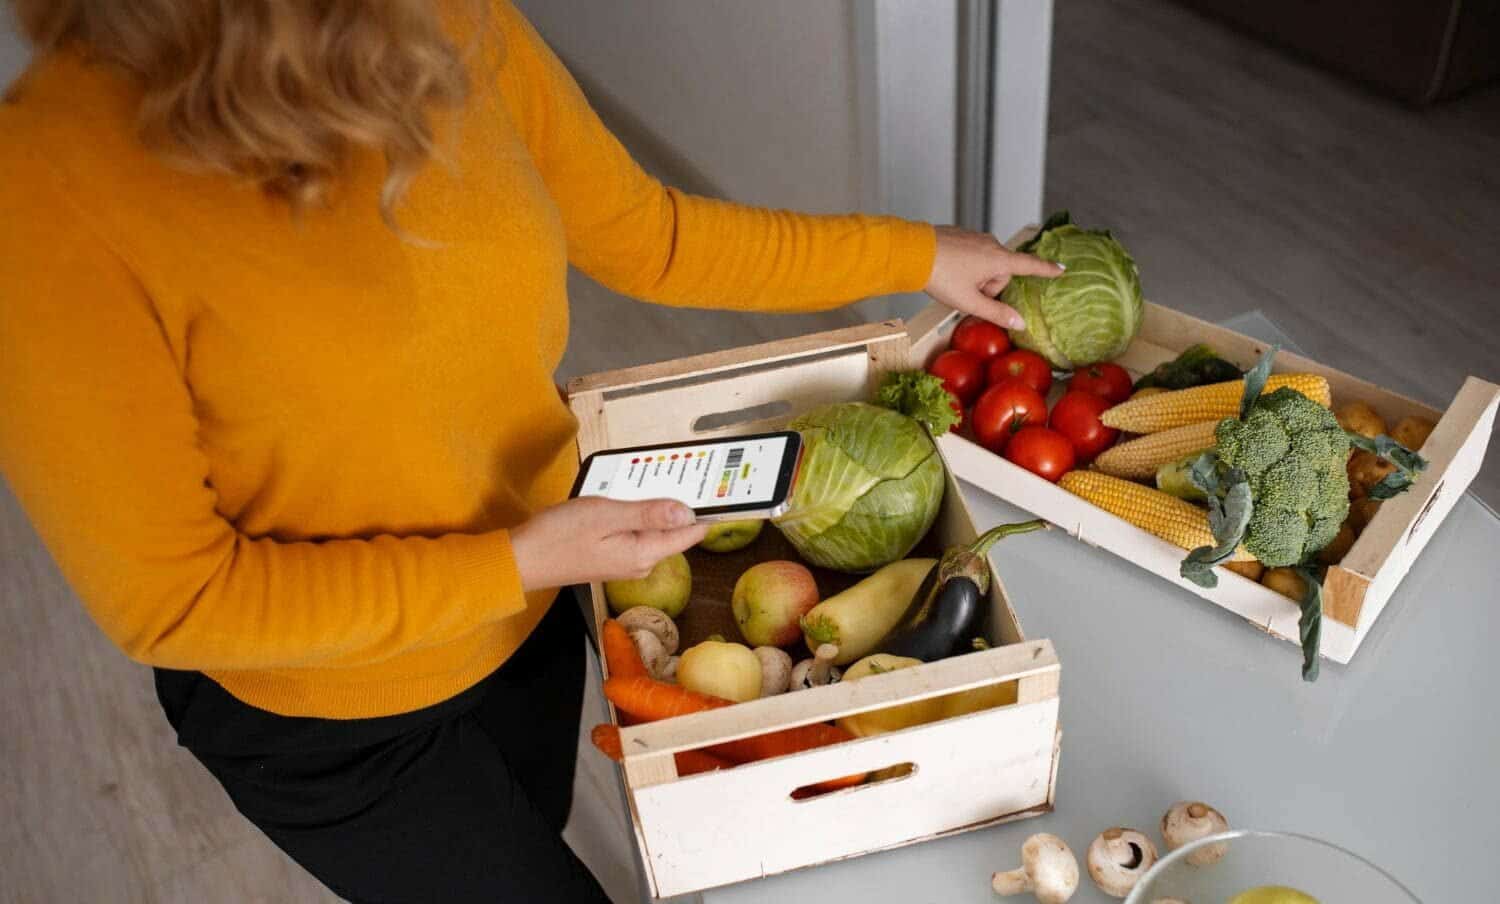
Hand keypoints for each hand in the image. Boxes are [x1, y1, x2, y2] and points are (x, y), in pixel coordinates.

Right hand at [510, 496, 708, 589]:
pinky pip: (635, 530)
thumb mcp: (607, 515)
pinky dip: (634, 512)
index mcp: (646, 553)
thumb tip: (686, 510)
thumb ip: (648, 512)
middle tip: (679, 470)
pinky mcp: (613, 555)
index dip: (708, 510)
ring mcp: (627, 560)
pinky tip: (622, 498)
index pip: (691, 532)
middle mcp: (642, 561)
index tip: (722, 489)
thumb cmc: (560, 536)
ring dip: (651, 505)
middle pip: (673, 528)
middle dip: (676, 501)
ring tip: (644, 479)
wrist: (523, 559)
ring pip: (653, 527)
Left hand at [924, 226, 1063, 329]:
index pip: (1029, 266)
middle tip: (967, 294)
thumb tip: (1019, 323)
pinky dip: (965, 265)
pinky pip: (972, 254)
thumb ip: (996, 313)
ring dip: (976, 277)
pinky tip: (949, 270)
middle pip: (1001, 272)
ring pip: (985, 264)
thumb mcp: (969, 301)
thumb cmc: (940, 276)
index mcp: (997, 259)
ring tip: (954, 281)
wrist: (912, 252)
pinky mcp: (962, 234)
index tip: (1061, 269)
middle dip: (989, 286)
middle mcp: (990, 243)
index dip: (1046, 270)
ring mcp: (975, 236)